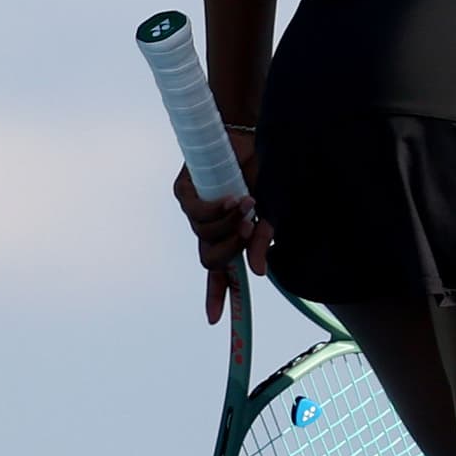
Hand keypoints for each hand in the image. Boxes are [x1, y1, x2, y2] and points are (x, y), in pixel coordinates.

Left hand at [172, 128, 270, 320]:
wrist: (250, 134)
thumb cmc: (263, 171)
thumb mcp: (271, 211)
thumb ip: (262, 241)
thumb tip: (258, 273)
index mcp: (229, 235)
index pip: (220, 272)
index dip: (217, 296)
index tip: (215, 321)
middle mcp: (209, 226)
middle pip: (210, 259)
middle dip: (230, 251)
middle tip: (251, 231)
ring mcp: (194, 210)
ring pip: (204, 236)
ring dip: (229, 224)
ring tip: (248, 202)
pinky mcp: (184, 192)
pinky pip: (197, 213)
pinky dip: (217, 209)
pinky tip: (234, 196)